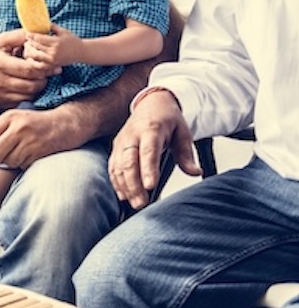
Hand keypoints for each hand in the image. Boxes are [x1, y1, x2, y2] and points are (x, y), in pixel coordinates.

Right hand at [0, 29, 51, 107]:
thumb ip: (18, 36)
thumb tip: (37, 34)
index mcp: (1, 64)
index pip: (30, 70)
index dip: (44, 69)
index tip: (50, 66)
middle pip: (31, 85)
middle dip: (43, 80)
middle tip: (46, 74)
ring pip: (28, 96)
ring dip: (37, 89)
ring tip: (37, 80)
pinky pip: (20, 102)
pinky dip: (27, 95)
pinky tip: (26, 87)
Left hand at [0, 105, 75, 168]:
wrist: (66, 124)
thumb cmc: (36, 122)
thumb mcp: (13, 119)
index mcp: (10, 117)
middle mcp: (18, 128)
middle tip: (7, 151)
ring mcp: (29, 140)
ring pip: (8, 161)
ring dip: (12, 161)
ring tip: (20, 151)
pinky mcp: (39, 152)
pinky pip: (22, 165)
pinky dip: (23, 163)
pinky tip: (30, 153)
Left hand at [23, 24, 77, 68]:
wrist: (80, 52)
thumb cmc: (71, 40)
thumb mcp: (63, 31)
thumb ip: (51, 26)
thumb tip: (39, 21)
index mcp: (56, 42)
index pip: (39, 38)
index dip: (31, 35)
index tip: (27, 33)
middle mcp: (54, 52)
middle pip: (36, 46)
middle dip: (29, 42)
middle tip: (26, 39)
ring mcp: (52, 60)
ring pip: (35, 55)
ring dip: (29, 50)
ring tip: (27, 46)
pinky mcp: (52, 66)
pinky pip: (38, 65)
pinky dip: (33, 61)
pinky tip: (30, 57)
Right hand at [108, 90, 200, 209]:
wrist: (151, 103)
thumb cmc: (167, 119)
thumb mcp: (183, 133)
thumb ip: (187, 154)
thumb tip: (195, 173)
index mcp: (151, 129)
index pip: (148, 151)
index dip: (148, 169)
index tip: (151, 186)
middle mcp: (132, 136)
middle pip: (129, 162)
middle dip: (133, 184)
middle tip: (142, 203)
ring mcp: (121, 142)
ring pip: (118, 167)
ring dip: (125, 187)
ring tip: (135, 203)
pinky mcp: (116, 149)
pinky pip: (112, 167)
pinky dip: (116, 182)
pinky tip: (123, 195)